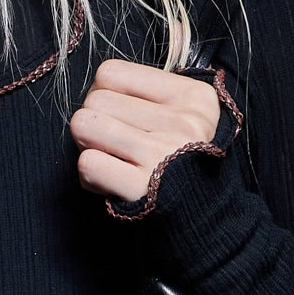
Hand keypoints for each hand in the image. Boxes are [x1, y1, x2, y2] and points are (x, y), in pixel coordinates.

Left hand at [69, 59, 218, 205]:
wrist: (207, 221)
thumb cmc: (182, 162)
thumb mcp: (184, 116)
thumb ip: (143, 95)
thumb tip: (93, 91)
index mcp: (193, 97)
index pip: (110, 74)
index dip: (103, 95)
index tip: (119, 117)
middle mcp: (183, 122)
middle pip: (95, 100)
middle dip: (94, 123)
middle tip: (113, 146)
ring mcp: (163, 154)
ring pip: (86, 126)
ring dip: (89, 147)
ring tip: (112, 161)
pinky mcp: (143, 188)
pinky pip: (89, 164)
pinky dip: (90, 176)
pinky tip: (111, 182)